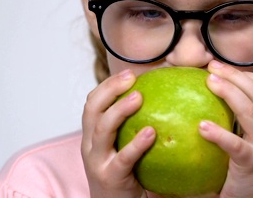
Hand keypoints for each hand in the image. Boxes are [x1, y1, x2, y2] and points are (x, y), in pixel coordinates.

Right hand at [81, 69, 155, 197]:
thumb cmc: (123, 178)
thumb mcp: (121, 150)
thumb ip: (131, 129)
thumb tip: (163, 102)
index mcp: (91, 137)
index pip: (92, 104)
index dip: (107, 86)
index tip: (129, 74)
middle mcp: (89, 146)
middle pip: (92, 110)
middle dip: (110, 89)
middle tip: (131, 78)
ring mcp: (97, 162)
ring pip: (102, 129)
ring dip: (120, 110)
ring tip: (139, 97)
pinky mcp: (110, 177)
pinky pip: (123, 158)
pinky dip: (136, 143)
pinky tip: (151, 133)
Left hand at [199, 61, 252, 197]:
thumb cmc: (251, 166)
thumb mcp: (252, 138)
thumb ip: (239, 118)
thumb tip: (206, 92)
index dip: (245, 73)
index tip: (220, 66)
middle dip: (235, 76)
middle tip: (211, 68)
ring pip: (251, 112)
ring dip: (230, 93)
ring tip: (210, 83)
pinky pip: (236, 146)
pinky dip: (220, 134)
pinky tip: (202, 127)